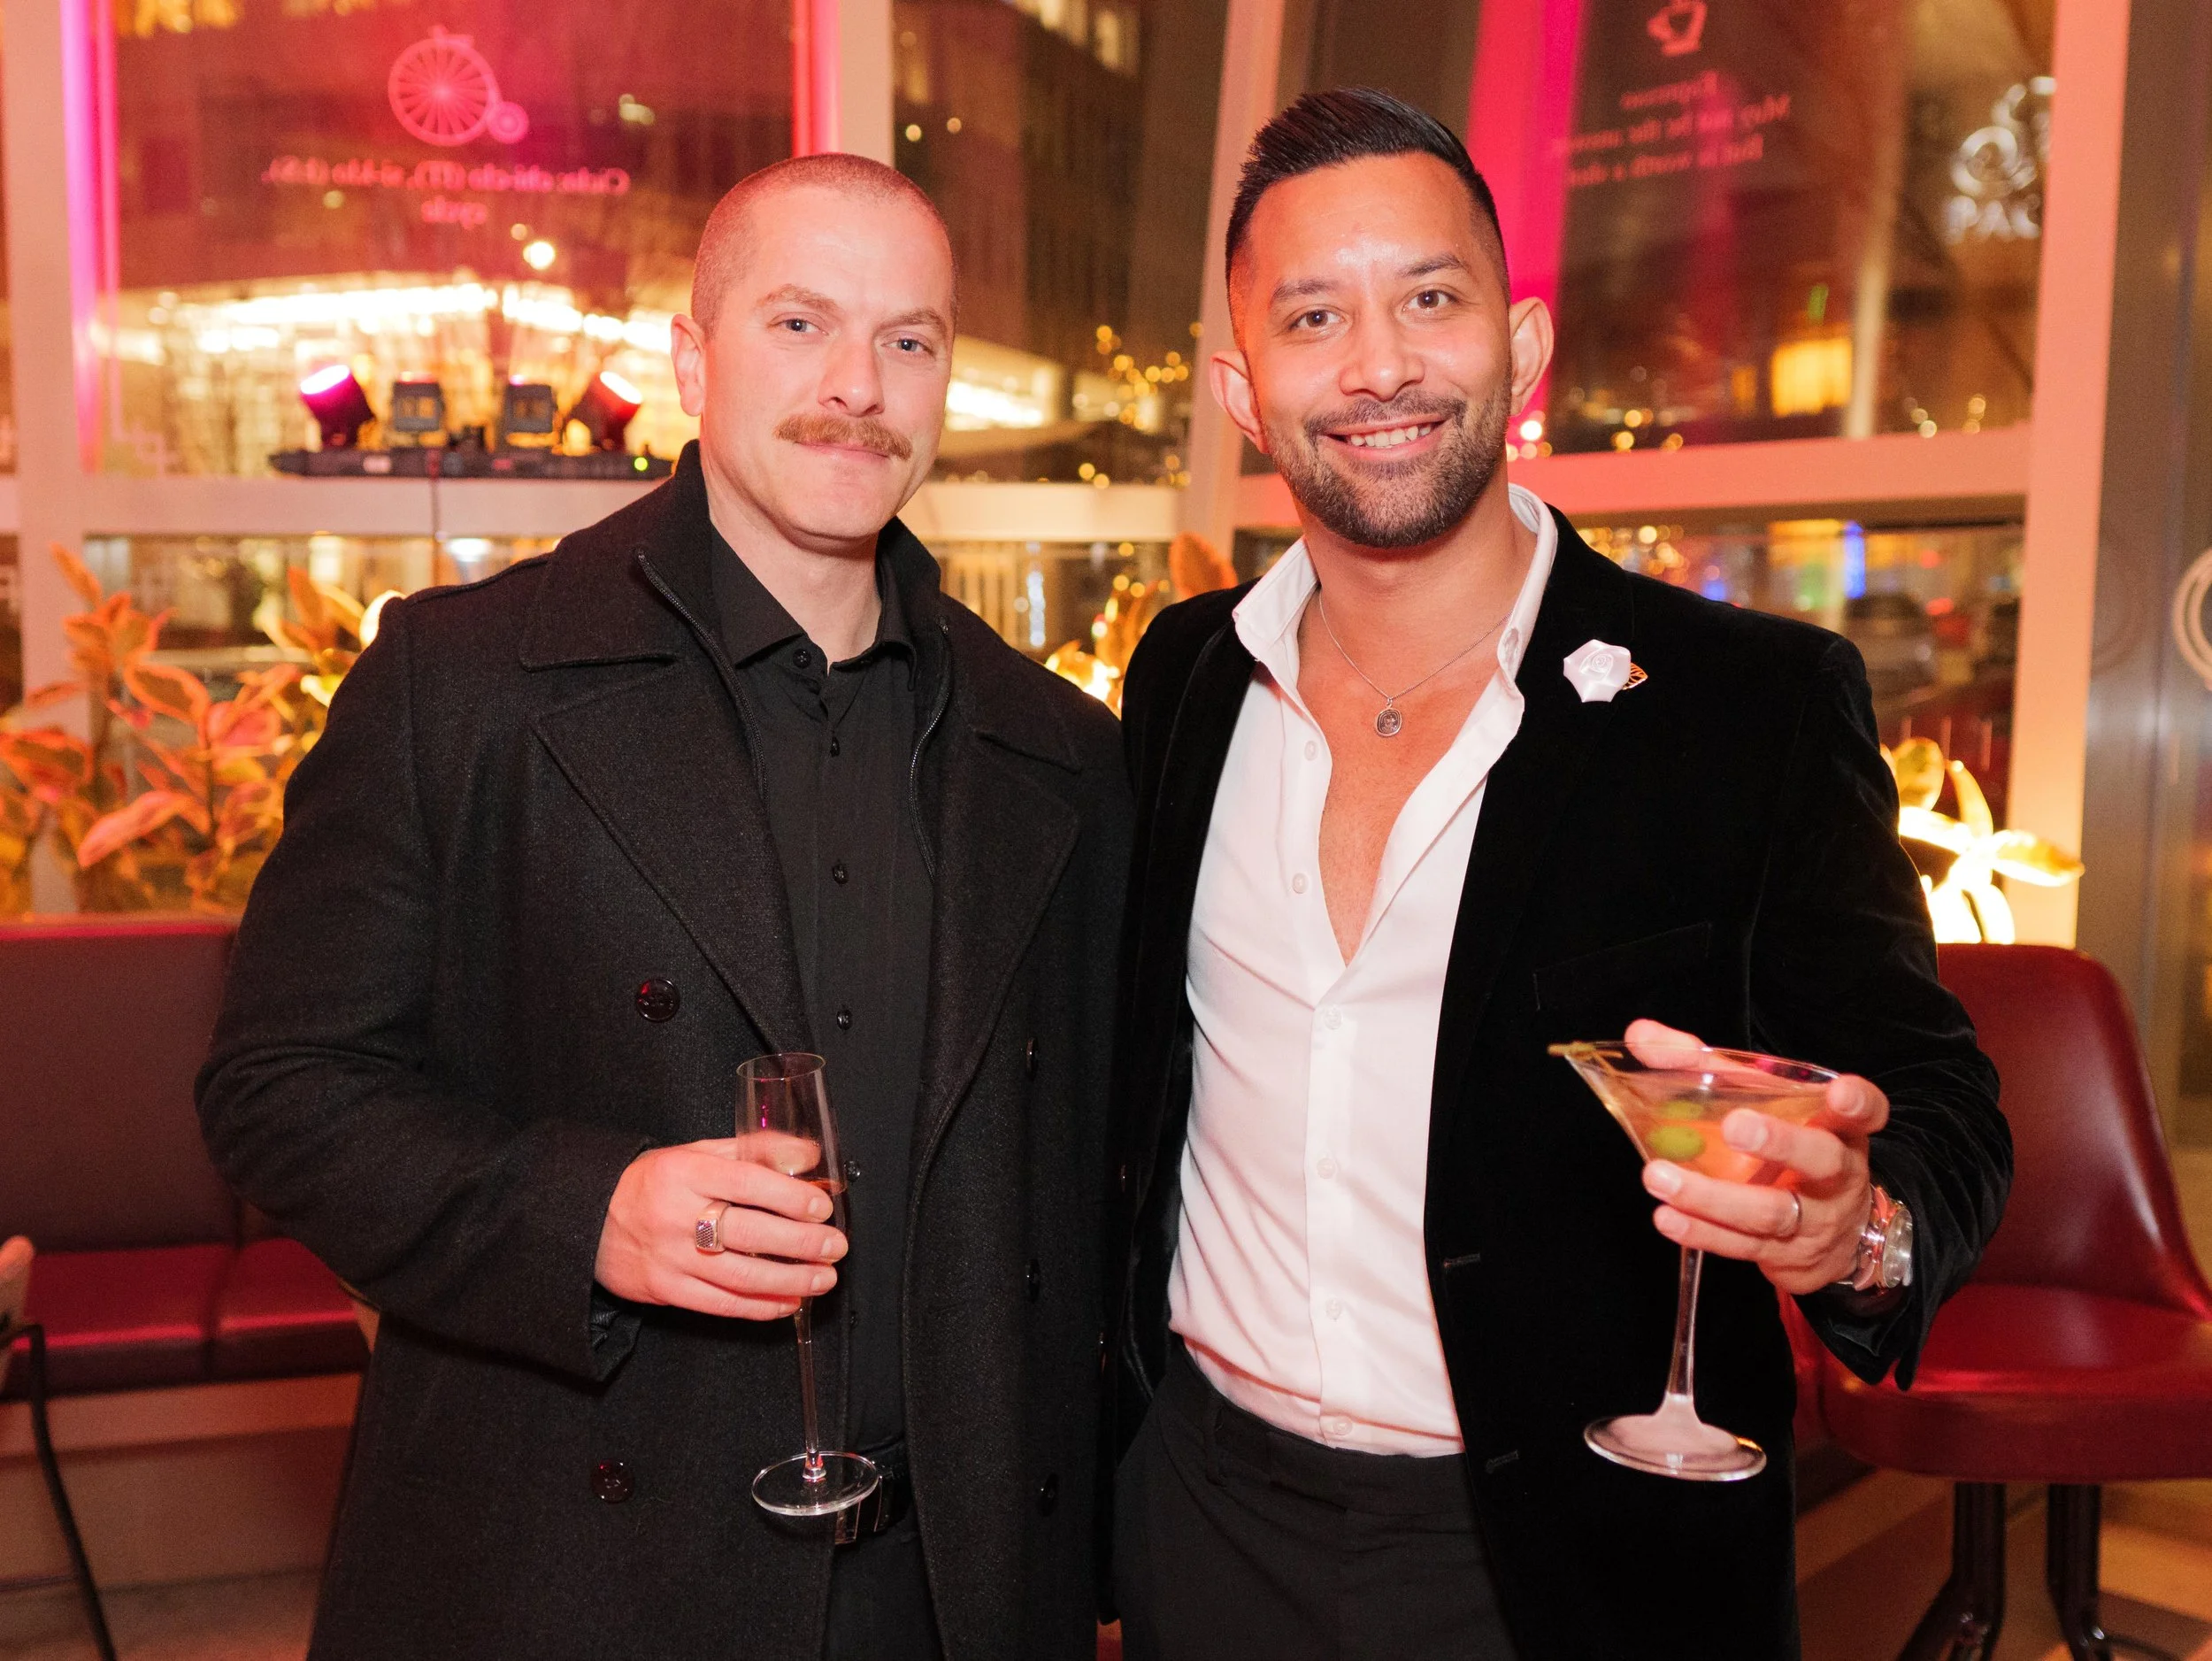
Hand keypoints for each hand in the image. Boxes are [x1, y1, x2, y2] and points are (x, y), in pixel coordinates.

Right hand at [594, 1139, 845, 1319]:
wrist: (591, 1218)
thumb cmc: (655, 1183)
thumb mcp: (697, 1153)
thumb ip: (753, 1150)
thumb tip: (808, 1155)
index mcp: (687, 1173)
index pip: (747, 1183)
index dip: (790, 1197)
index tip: (822, 1207)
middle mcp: (678, 1215)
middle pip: (749, 1233)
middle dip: (800, 1243)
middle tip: (835, 1247)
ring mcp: (672, 1257)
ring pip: (740, 1276)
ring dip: (790, 1280)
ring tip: (824, 1278)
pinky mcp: (667, 1290)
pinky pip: (721, 1304)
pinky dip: (760, 1307)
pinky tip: (789, 1302)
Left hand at [1624, 1019, 1886, 1294]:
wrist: (1829, 1235)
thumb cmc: (1784, 1149)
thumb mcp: (1758, 1101)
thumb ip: (1700, 1064)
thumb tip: (1642, 1035)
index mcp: (1838, 1128)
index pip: (1864, 1111)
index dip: (1859, 1102)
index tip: (1840, 1092)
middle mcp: (1835, 1175)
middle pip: (1820, 1159)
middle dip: (1780, 1142)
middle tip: (1735, 1127)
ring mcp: (1812, 1220)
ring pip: (1769, 1210)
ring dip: (1711, 1196)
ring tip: (1659, 1176)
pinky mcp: (1784, 1255)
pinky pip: (1742, 1245)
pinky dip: (1701, 1231)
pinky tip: (1667, 1217)